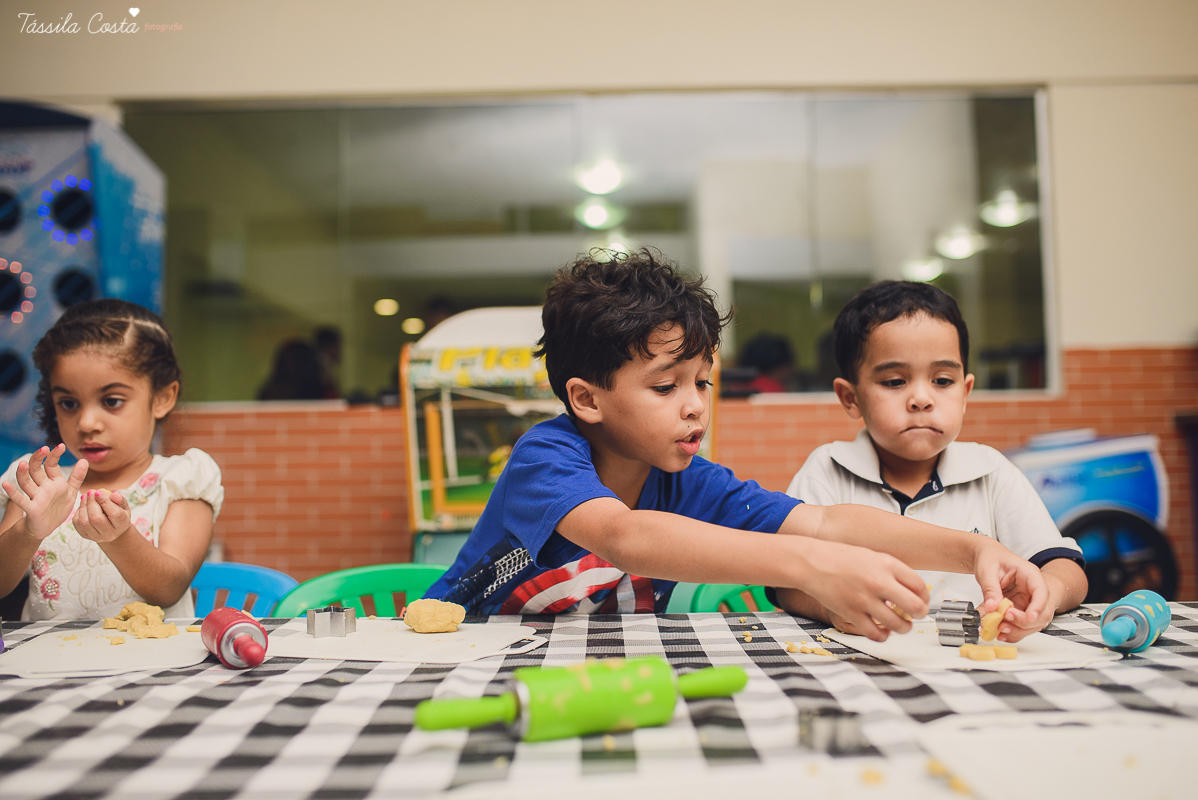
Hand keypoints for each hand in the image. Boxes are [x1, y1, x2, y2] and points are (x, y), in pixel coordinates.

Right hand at [1, 445, 88, 540]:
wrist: (47, 528)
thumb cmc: (57, 508)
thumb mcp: (71, 492)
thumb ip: (77, 477)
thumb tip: (84, 460)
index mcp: (54, 482)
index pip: (51, 465)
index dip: (55, 456)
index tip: (61, 446)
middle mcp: (43, 487)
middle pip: (37, 470)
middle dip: (39, 459)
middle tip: (43, 449)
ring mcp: (36, 497)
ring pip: (27, 482)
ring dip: (23, 473)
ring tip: (23, 463)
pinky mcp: (31, 508)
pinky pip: (20, 500)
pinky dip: (13, 492)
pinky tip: (6, 484)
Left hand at [73, 489, 133, 542]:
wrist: (113, 531)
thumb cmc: (119, 515)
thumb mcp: (124, 507)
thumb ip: (120, 500)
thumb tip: (113, 494)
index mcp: (121, 525)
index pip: (114, 514)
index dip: (105, 501)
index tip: (99, 492)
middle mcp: (109, 534)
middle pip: (96, 518)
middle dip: (91, 503)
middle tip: (91, 492)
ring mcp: (95, 536)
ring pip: (84, 521)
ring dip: (83, 506)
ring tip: (85, 496)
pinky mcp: (85, 535)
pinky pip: (77, 523)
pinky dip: (78, 511)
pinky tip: (83, 505)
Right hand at [801, 538, 928, 641]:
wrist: (811, 562)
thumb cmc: (841, 558)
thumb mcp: (872, 556)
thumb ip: (893, 571)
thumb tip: (913, 590)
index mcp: (886, 564)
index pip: (919, 586)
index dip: (925, 597)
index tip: (922, 601)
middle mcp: (878, 582)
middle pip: (916, 607)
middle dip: (920, 614)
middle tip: (916, 615)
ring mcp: (864, 599)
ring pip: (898, 625)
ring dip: (904, 628)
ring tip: (901, 625)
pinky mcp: (851, 613)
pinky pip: (876, 634)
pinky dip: (883, 636)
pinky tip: (882, 630)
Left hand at [972, 540, 1047, 641]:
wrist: (986, 557)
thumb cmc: (991, 557)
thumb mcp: (987, 569)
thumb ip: (990, 588)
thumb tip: (992, 607)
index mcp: (1029, 574)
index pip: (1041, 591)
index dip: (1038, 606)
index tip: (1029, 617)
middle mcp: (1032, 590)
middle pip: (1041, 612)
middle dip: (1024, 622)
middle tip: (1004, 623)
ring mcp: (1026, 602)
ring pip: (1032, 623)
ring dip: (1017, 630)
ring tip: (998, 629)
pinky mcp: (1018, 610)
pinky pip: (1019, 625)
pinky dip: (1010, 631)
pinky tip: (999, 632)